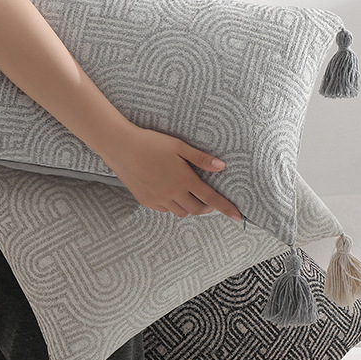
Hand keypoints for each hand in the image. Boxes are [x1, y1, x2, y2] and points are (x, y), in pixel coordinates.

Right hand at [100, 125, 242, 220]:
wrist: (121, 147)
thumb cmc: (151, 142)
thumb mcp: (179, 146)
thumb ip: (201, 158)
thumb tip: (223, 166)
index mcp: (184, 179)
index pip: (211, 198)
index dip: (226, 208)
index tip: (239, 217)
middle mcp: (173, 193)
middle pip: (197, 210)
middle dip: (207, 208)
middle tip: (210, 200)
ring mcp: (158, 199)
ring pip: (181, 212)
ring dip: (189, 207)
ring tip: (189, 194)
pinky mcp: (146, 201)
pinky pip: (165, 209)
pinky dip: (172, 205)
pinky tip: (170, 192)